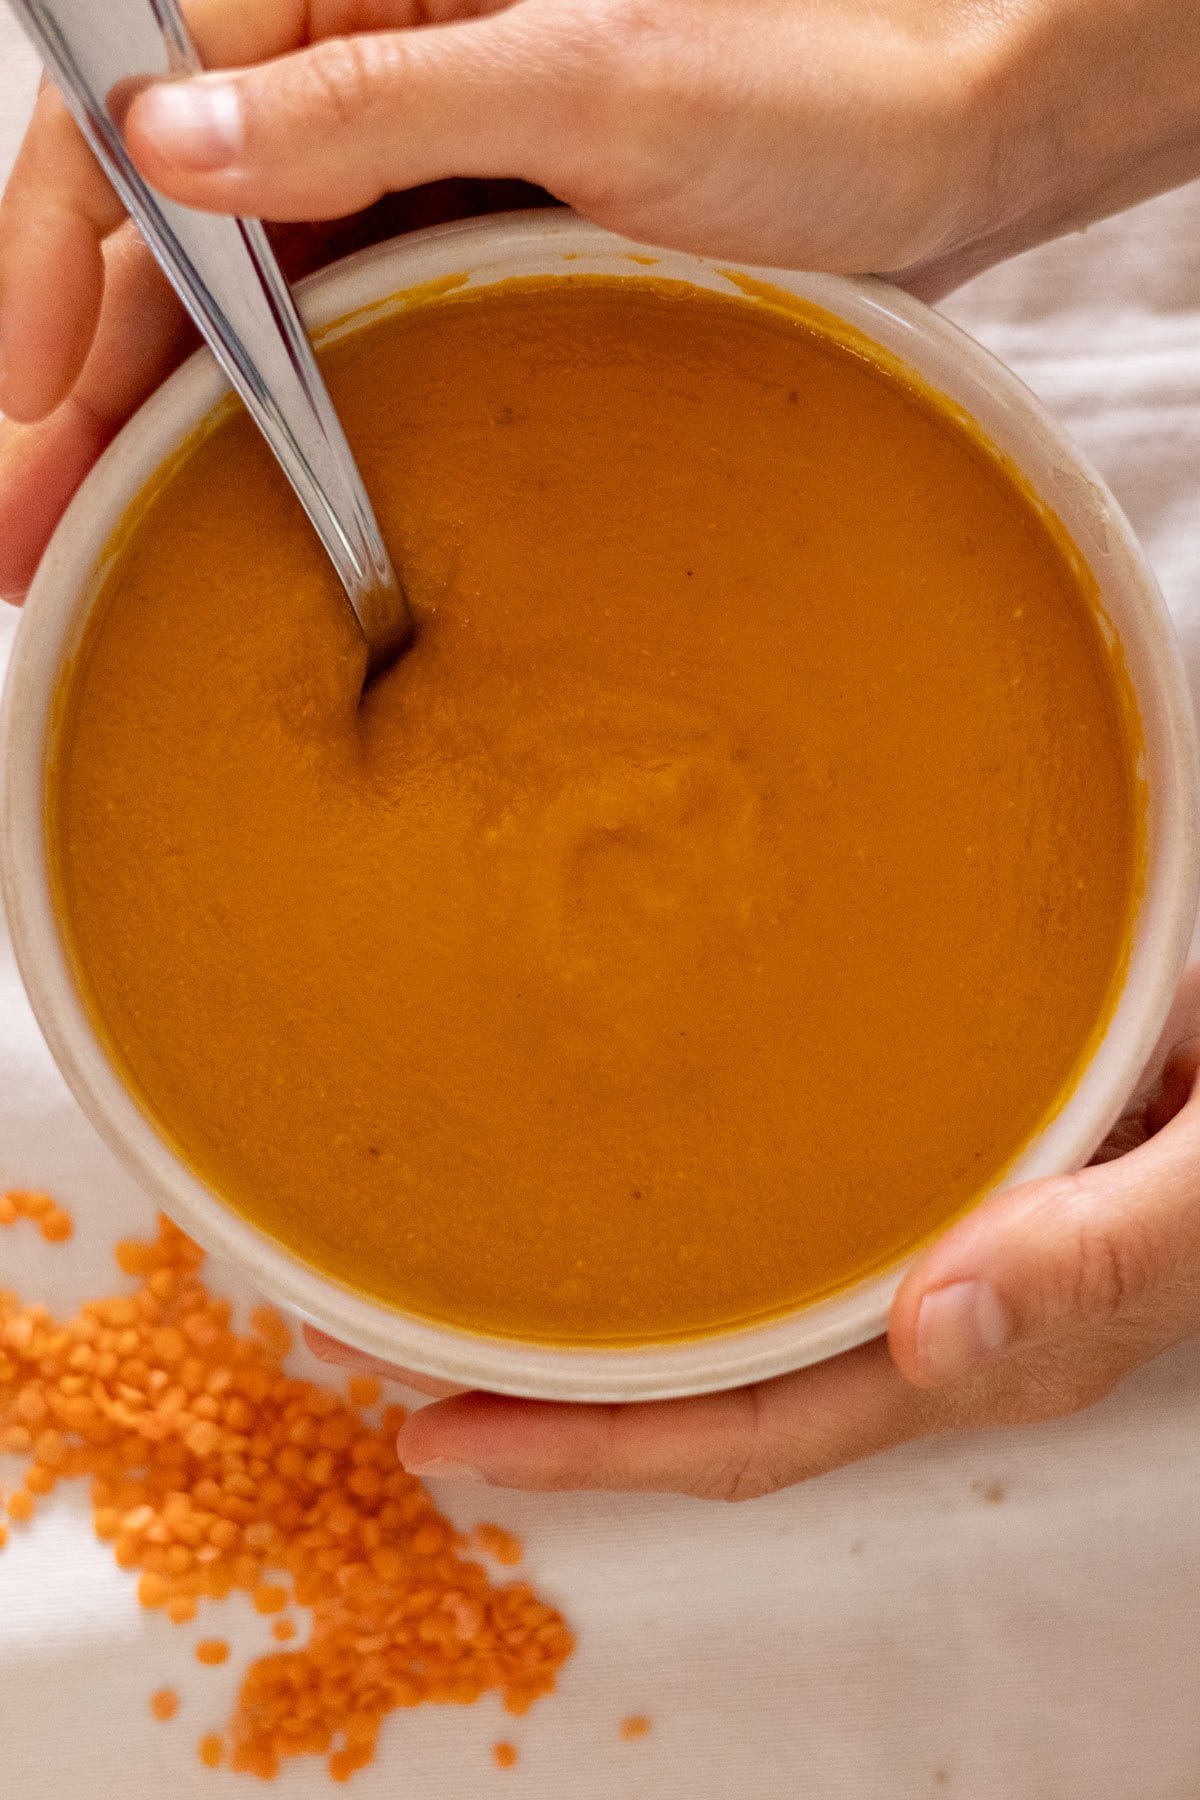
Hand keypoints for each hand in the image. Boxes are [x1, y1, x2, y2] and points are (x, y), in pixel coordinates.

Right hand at [5, 0, 1199, 598]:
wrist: (946, 143)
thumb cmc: (811, 85)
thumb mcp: (579, 86)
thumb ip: (364, 108)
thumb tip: (168, 141)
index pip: (136, 118)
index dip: (57, 279)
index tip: (24, 418)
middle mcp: (362, 58)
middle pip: (161, 223)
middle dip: (79, 382)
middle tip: (32, 537)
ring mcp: (411, 152)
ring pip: (228, 286)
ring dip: (151, 413)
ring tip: (95, 545)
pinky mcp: (462, 229)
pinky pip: (322, 322)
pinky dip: (262, 411)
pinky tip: (224, 489)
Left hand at [307, 968, 1199, 1498]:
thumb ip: (1097, 1252)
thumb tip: (936, 1326)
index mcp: (992, 1345)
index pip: (758, 1432)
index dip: (593, 1452)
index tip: (439, 1435)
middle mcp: (949, 1316)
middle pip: (715, 1387)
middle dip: (556, 1385)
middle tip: (389, 1339)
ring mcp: (947, 1250)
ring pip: (745, 1309)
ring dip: (608, 1300)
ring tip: (469, 1259)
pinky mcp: (952, 1177)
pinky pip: (795, 1226)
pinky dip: (692, 1222)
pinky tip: (634, 1168)